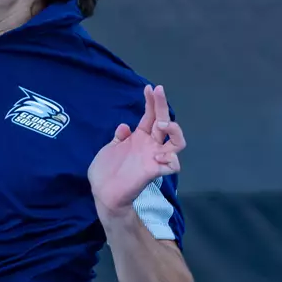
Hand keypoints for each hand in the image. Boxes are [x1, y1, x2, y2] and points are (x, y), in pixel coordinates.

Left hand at [88, 84, 184, 219]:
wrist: (103, 194)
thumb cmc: (105, 173)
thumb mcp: (109, 149)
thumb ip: (119, 138)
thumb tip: (124, 126)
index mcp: (140, 138)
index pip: (150, 116)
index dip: (151, 102)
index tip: (149, 88)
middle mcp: (150, 146)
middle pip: (164, 121)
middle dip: (162, 104)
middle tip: (158, 90)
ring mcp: (154, 158)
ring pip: (178, 142)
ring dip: (174, 129)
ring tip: (161, 123)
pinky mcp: (154, 171)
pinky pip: (173, 165)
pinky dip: (170, 160)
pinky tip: (158, 157)